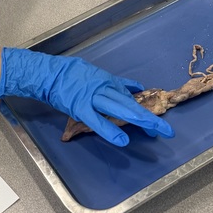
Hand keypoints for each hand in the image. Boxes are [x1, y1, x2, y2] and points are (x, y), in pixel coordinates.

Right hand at [0, 48, 173, 146]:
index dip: (145, 109)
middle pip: (130, 103)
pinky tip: (122, 140)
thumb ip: (116, 83)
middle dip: (149, 117)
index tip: (157, 121)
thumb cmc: (68, 74)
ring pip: (119, 108)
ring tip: (153, 130)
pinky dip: (110, 130)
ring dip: (138, 119)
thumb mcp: (95, 73)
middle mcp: (103, 87)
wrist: (46, 72)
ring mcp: (92, 97)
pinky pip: (97, 120)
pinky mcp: (79, 106)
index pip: (130, 96)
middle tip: (166, 130)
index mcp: (107, 81)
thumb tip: (137, 88)